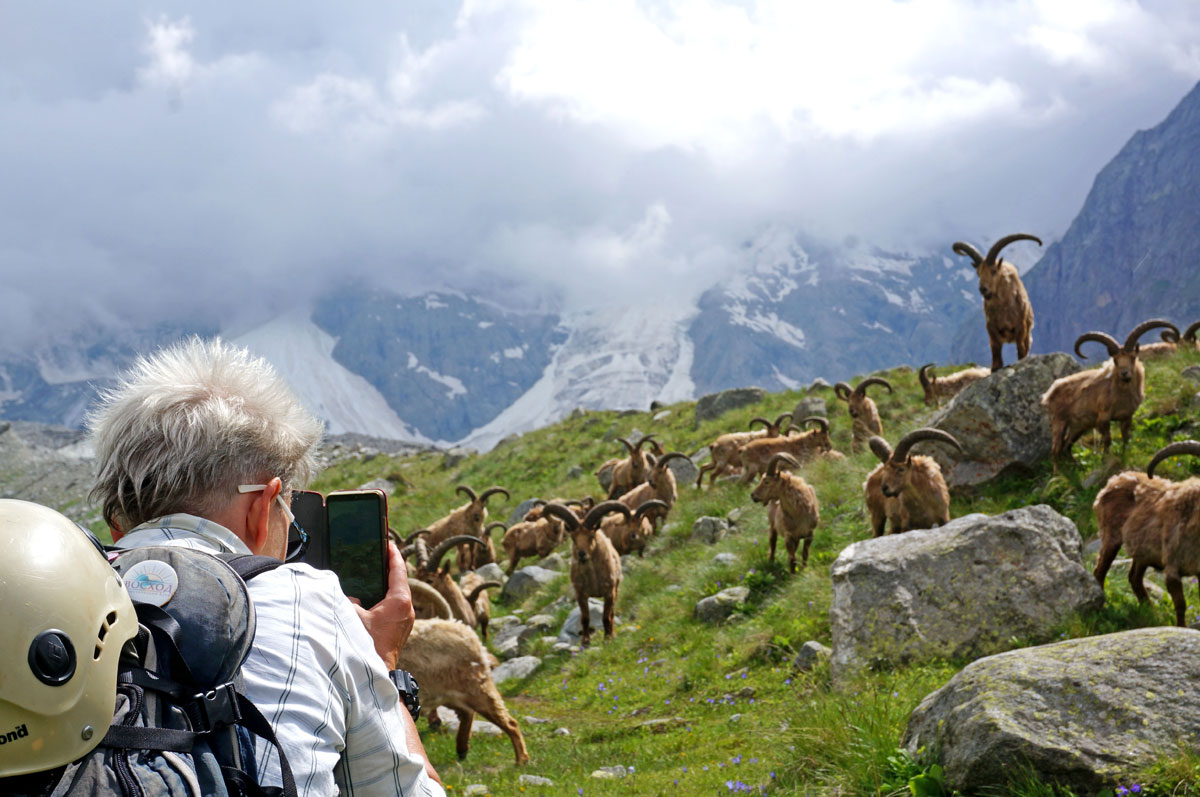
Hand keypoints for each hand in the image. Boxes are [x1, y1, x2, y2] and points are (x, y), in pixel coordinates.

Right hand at [348, 541, 413, 670]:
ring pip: (398, 593)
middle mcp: (407, 608)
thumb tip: (349, 595)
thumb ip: (347, 601)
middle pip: (400, 580)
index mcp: (399, 601)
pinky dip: (386, 596)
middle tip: (379, 553)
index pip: (398, 570)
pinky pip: (396, 605)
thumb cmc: (367, 646)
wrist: (377, 674)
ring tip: (375, 571)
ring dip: (387, 582)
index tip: (388, 542)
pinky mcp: (401, 628)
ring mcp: (406, 619)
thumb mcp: (352, 617)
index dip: (392, 554)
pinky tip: (372, 596)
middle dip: (389, 566)